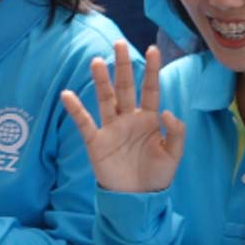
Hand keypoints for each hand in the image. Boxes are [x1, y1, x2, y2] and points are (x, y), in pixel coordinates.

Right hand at [60, 42, 186, 193]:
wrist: (136, 200)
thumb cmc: (156, 175)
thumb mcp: (174, 155)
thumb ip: (176, 133)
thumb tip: (168, 111)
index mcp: (149, 119)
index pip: (150, 89)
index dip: (152, 70)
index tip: (153, 49)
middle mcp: (128, 119)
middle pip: (125, 87)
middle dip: (123, 67)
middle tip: (119, 44)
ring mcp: (111, 129)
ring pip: (106, 99)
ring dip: (101, 82)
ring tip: (98, 62)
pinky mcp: (96, 142)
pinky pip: (85, 123)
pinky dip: (76, 110)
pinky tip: (68, 95)